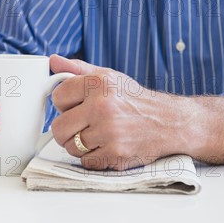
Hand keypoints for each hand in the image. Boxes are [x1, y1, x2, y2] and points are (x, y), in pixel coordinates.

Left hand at [50, 55, 178, 169]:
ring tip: (96, 134)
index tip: (74, 106)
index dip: (63, 104)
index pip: (57, 97)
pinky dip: (93, 157)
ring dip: (79, 144)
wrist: (170, 122)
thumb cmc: (134, 99)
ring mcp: (109, 132)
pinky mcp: (116, 154)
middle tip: (81, 125)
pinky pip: (86, 161)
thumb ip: (77, 69)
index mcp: (99, 83)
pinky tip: (106, 145)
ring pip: (70, 147)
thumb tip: (52, 61)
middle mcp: (103, 106)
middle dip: (67, 128)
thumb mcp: (108, 76)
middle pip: (58, 127)